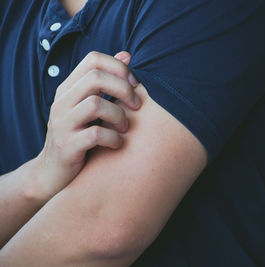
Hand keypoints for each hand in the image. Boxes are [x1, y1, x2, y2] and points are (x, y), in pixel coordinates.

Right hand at [32, 51, 139, 200]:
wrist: (52, 173)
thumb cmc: (79, 135)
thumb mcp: (89, 106)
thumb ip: (106, 82)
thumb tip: (127, 54)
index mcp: (68, 88)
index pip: (93, 59)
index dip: (119, 67)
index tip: (135, 84)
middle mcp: (61, 102)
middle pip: (96, 77)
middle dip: (123, 89)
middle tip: (137, 106)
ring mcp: (62, 124)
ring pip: (95, 104)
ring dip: (119, 116)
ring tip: (125, 128)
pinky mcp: (66, 146)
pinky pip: (95, 135)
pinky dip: (113, 139)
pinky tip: (118, 145)